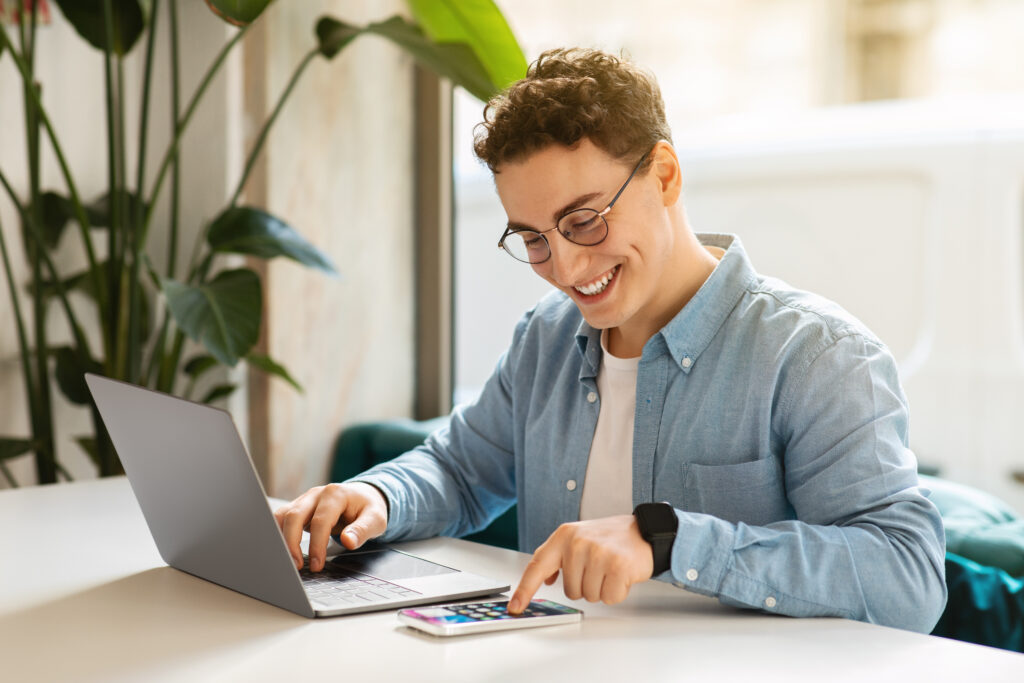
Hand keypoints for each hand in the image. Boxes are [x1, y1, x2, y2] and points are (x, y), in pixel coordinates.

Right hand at [273, 482, 388, 571]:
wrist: (363, 496)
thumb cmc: (368, 508)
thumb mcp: (375, 519)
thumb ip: (363, 530)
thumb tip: (348, 542)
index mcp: (336, 494)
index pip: (320, 521)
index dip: (316, 545)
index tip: (317, 565)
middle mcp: (317, 494)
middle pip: (294, 516)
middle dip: (292, 543)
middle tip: (297, 566)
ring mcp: (305, 499)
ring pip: (283, 516)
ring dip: (281, 539)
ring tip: (288, 561)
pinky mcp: (298, 507)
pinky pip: (281, 518)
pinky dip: (278, 534)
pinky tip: (282, 550)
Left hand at [507, 514, 653, 613]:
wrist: (644, 532)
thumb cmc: (609, 539)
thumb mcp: (578, 538)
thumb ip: (558, 557)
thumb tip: (545, 579)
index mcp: (564, 536)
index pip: (537, 565)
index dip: (525, 589)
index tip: (515, 607)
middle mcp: (578, 543)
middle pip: (570, 591)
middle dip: (586, 586)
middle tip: (599, 567)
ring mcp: (598, 554)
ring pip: (589, 596)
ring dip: (602, 589)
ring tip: (610, 569)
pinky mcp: (617, 567)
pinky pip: (610, 598)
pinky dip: (617, 592)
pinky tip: (622, 575)